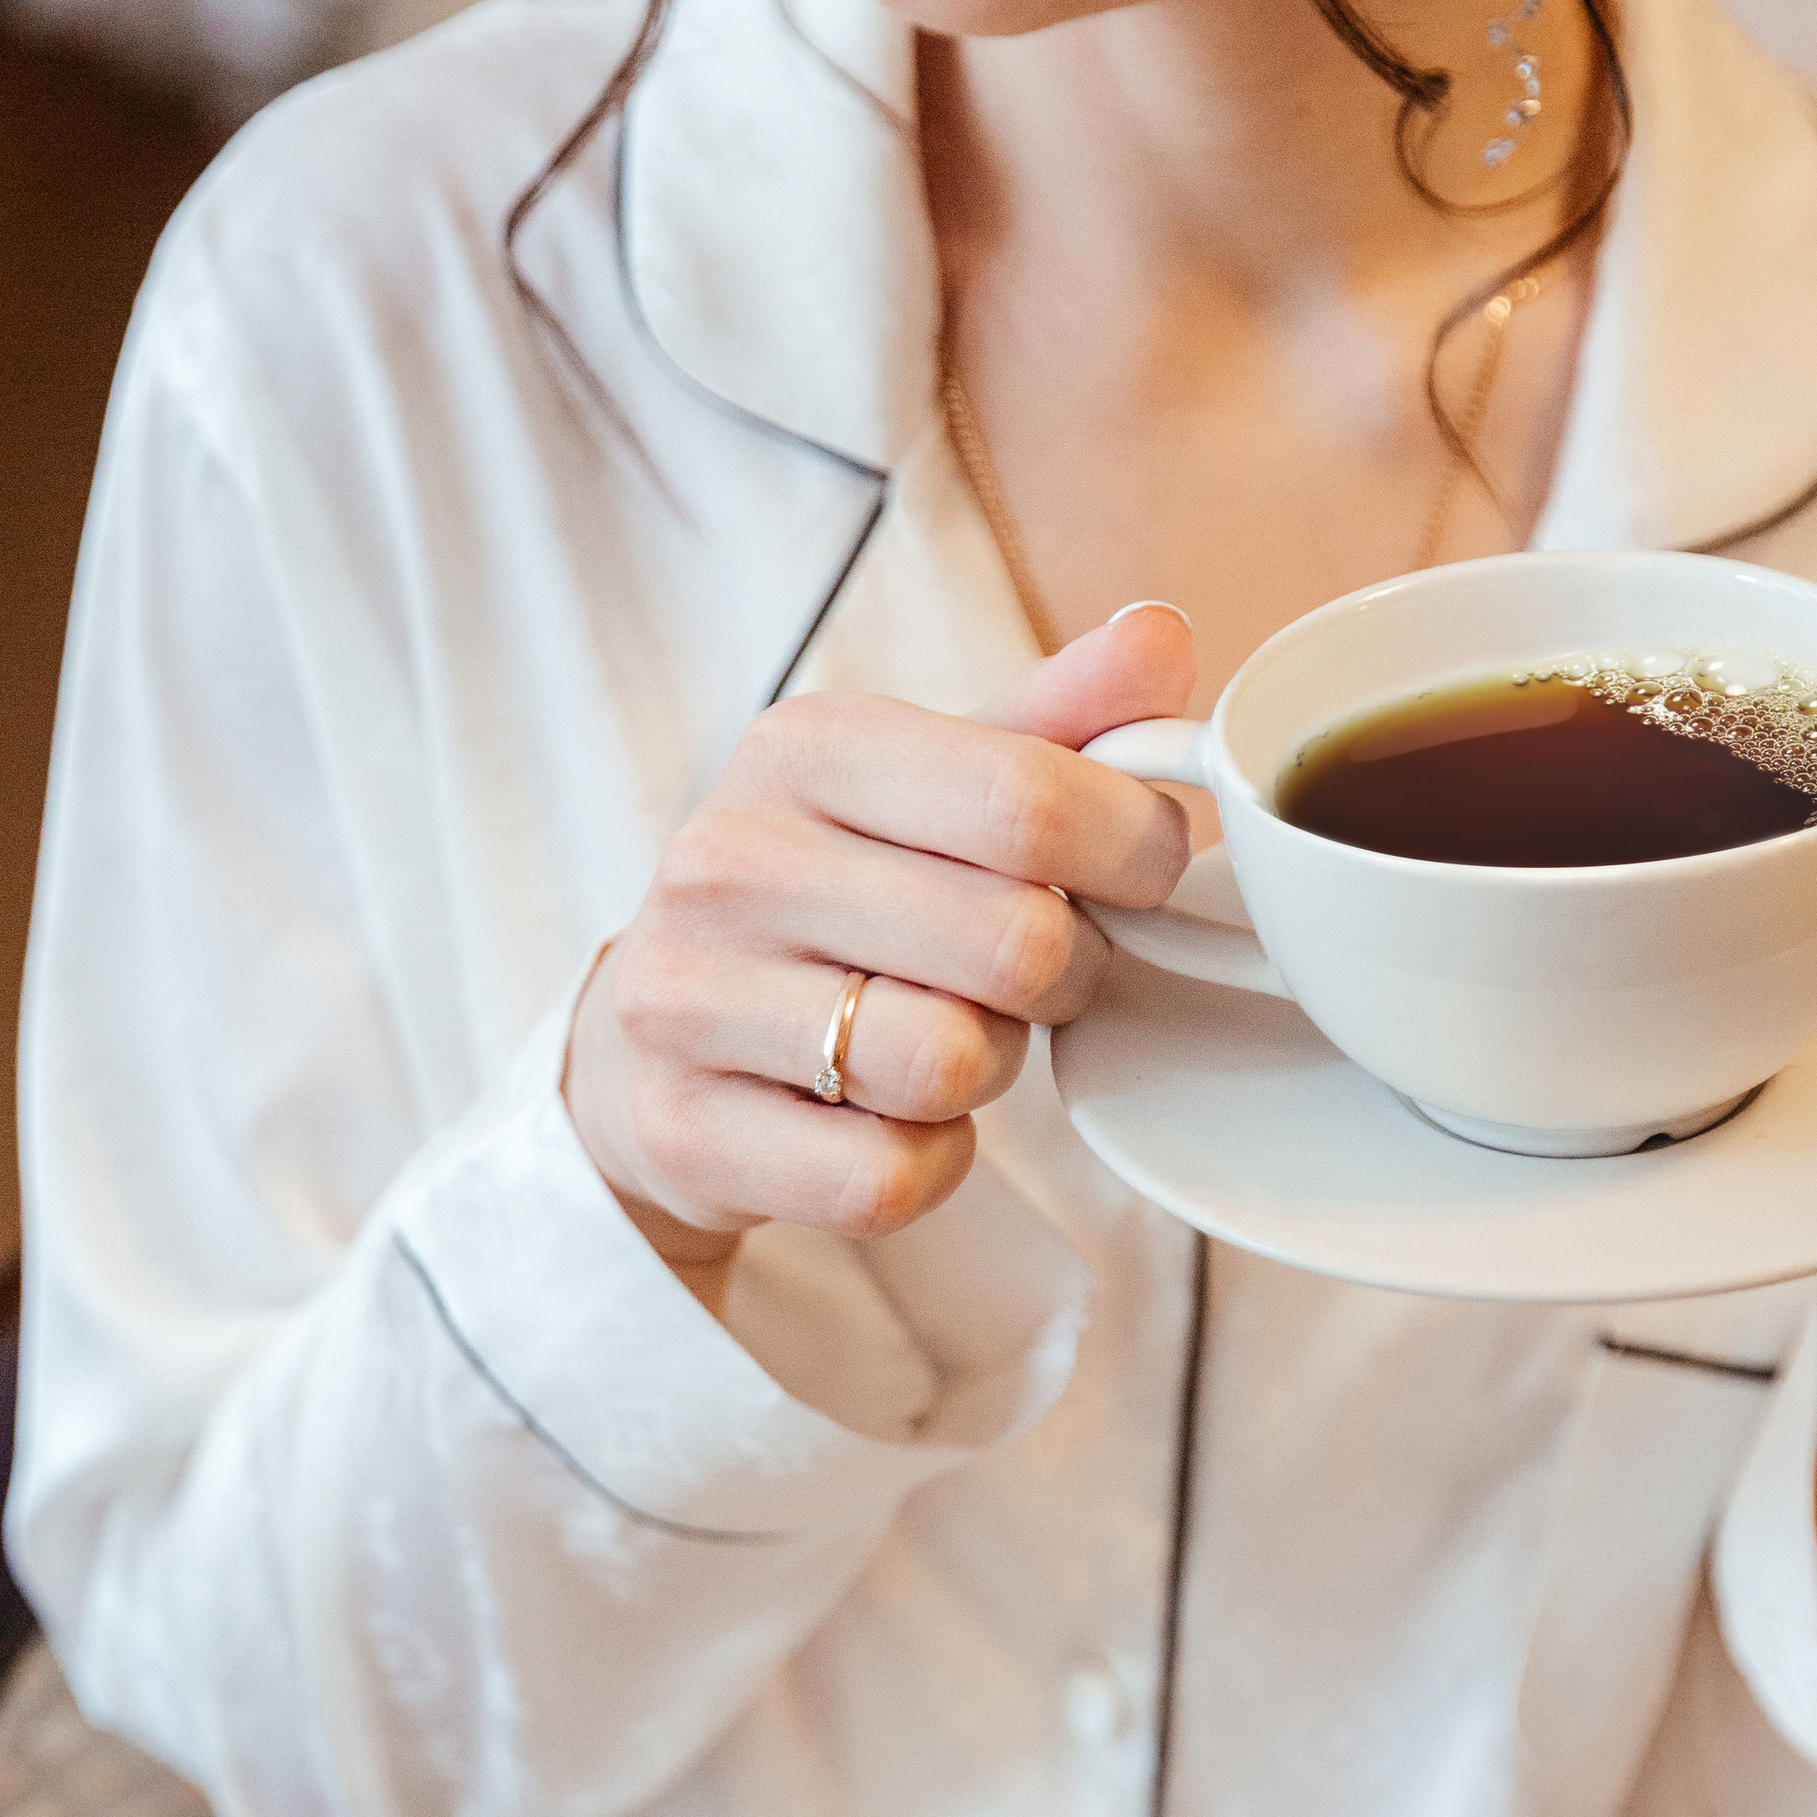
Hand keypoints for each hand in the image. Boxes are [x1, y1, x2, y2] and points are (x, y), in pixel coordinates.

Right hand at [567, 605, 1195, 1304]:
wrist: (653, 1038)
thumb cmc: (830, 898)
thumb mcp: (927, 785)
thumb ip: (1053, 721)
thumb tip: (1164, 639)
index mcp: (800, 746)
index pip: (1028, 799)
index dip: (1134, 852)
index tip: (1141, 874)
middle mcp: (726, 860)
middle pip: (1011, 944)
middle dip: (1064, 976)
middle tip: (1036, 975)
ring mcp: (687, 999)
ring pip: (950, 1067)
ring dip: (989, 1073)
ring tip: (947, 1036)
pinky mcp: (686, 1132)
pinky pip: (891, 1177)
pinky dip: (927, 1164)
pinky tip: (890, 1118)